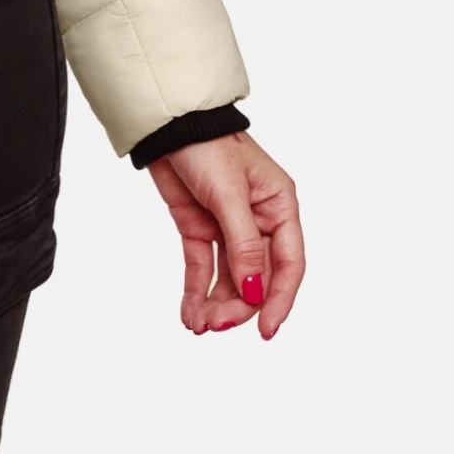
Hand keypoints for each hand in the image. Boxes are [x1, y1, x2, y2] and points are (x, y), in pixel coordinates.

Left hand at [146, 129, 303, 339]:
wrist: (165, 122)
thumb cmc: (207, 143)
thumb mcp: (229, 194)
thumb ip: (244, 244)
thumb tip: (253, 292)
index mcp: (279, 206)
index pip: (289, 264)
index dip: (279, 300)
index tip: (265, 330)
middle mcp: (258, 219)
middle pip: (256, 277)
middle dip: (238, 305)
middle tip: (216, 325)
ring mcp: (227, 225)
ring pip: (229, 277)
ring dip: (216, 304)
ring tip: (198, 324)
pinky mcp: (199, 226)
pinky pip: (203, 267)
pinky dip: (197, 291)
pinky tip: (190, 313)